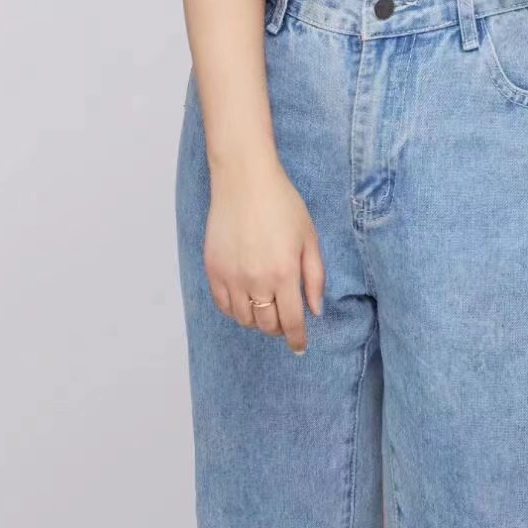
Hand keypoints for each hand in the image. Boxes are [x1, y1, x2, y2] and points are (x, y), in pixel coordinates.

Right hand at [205, 159, 325, 354]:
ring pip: (244, 319)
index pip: (291, 322)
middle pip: (267, 324)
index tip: (299, 347)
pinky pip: (223, 305)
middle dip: (279, 328)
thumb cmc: (282, 203)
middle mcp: (257, 280)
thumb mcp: (309, 236)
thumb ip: (315, 276)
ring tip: (266, 308)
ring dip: (257, 320)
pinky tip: (245, 300)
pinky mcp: (213, 269)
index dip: (297, 339)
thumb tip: (315, 310)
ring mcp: (232, 277)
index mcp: (284, 273)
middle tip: (284, 320)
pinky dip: (235, 310)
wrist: (244, 180)